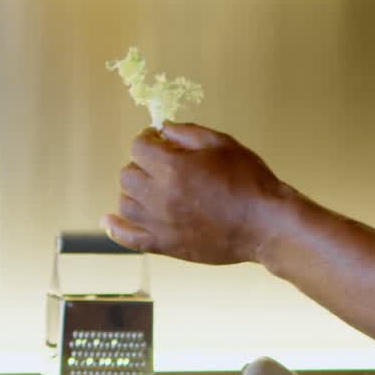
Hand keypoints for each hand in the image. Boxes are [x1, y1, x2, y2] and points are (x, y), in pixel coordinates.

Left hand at [101, 123, 287, 265]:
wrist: (266, 224)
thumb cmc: (249, 180)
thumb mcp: (221, 143)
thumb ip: (187, 132)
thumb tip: (161, 129)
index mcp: (173, 167)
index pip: (138, 146)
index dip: (148, 140)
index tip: (159, 142)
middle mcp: (160, 196)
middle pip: (128, 174)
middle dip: (142, 165)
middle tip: (163, 167)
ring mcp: (160, 223)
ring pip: (126, 202)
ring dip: (135, 192)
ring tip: (154, 190)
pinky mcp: (165, 245)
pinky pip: (129, 238)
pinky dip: (115, 229)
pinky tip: (108, 220)